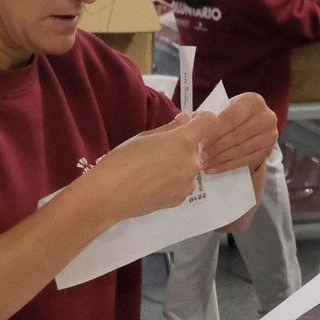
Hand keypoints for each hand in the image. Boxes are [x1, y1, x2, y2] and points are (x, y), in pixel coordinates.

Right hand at [89, 115, 211, 220]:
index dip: (201, 120)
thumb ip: (170, 128)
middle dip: (185, 146)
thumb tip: (185, 120)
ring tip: (154, 170)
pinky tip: (153, 184)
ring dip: (179, 165)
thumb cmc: (123, 159)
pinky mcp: (180, 199)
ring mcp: (188, 183)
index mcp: (184, 141)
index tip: (188, 124)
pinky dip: (173, 181)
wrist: (110, 195)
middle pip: (198, 148)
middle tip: (160, 150)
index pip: (210, 123)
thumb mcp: (144, 137)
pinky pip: (182, 184)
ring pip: (190, 167)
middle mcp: (192, 162)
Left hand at [202, 91, 278, 173]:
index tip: (199, 140)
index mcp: (253, 101)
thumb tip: (190, 121)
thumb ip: (209, 114)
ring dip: (220, 159)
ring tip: (204, 164)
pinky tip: (214, 169)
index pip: (231, 118)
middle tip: (200, 156)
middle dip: (216, 147)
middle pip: (236, 135)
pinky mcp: (268, 151)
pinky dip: (227, 166)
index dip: (214, 130)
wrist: (253, 123)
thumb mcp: (223, 107)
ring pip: (240, 150)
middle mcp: (267, 117)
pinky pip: (245, 161)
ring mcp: (270, 136)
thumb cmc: (232, 114)